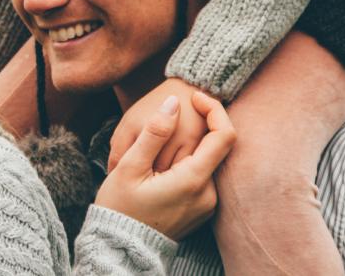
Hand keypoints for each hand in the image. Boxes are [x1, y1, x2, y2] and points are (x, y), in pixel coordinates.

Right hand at [93, 91, 235, 239]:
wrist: (120, 247)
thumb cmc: (120, 207)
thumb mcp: (129, 166)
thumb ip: (154, 132)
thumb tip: (173, 103)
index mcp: (193, 180)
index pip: (225, 135)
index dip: (215, 109)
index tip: (194, 97)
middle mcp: (208, 194)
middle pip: (215, 147)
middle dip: (196, 127)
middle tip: (167, 119)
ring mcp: (207, 205)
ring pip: (207, 161)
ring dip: (188, 147)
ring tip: (156, 150)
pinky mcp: (201, 210)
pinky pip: (201, 178)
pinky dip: (187, 164)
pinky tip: (161, 167)